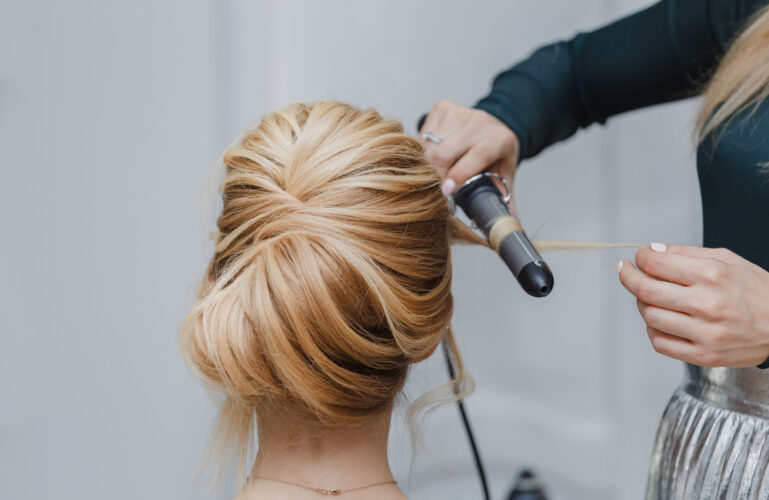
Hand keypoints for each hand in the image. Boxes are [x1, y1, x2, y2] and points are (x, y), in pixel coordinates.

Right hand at [419, 100, 519, 208]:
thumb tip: (506, 228)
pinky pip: (423, 133)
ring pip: (429, 144)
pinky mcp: (443, 107)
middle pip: (444, 151)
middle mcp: (480, 122)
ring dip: (426, 162)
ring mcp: (460, 112)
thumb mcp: (504, 178)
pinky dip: (423, 147)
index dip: (459, 173)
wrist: (495, 126)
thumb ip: (503, 203)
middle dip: (434, 173)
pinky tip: (432, 154)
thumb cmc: (497, 157)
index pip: (477, 155)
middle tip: (432, 188)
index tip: (446, 190)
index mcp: (499, 140)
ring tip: (433, 172)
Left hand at [618, 243, 768, 367]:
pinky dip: (653, 330)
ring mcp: (706, 333)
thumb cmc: (757, 291)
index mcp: (713, 275)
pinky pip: (660, 343)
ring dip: (642, 304)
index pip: (657, 264)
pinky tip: (661, 320)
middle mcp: (708, 304)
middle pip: (646, 290)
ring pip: (650, 317)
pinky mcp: (704, 356)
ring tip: (650, 297)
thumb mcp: (729, 260)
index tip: (638, 257)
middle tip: (626, 271)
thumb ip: (687, 254)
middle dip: (628, 277)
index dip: (640, 258)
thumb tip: (651, 250)